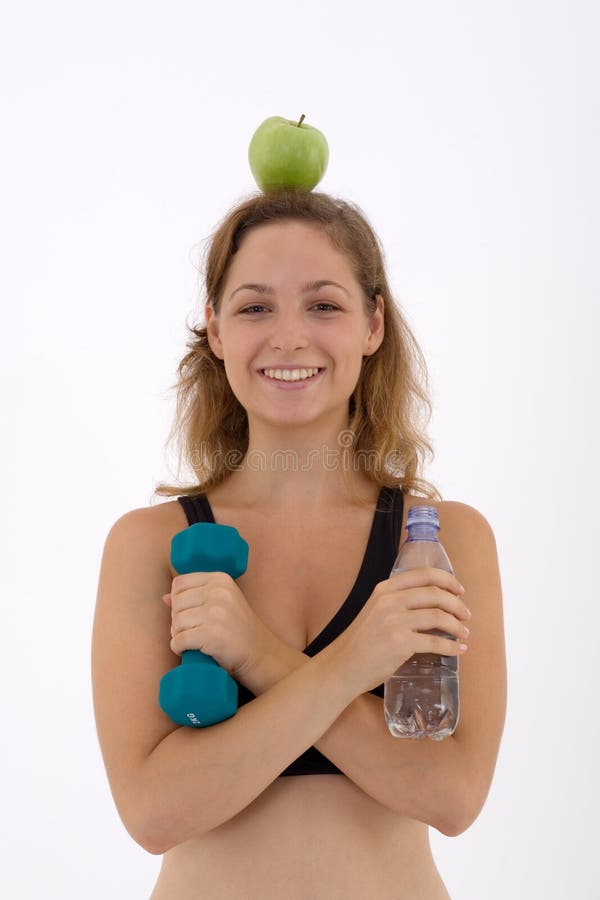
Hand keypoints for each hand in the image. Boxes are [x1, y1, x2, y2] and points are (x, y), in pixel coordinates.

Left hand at [162, 572, 278, 682]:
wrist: (260, 653)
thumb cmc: (238, 629)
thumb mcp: (222, 604)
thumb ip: (195, 597)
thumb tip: (165, 598)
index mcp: (220, 580)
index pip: (179, 584)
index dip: (177, 600)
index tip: (188, 613)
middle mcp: (219, 592)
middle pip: (176, 603)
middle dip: (177, 620)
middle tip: (190, 631)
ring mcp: (216, 613)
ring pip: (176, 622)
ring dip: (177, 635)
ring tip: (190, 641)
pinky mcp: (212, 634)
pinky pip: (179, 640)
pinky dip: (178, 648)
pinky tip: (187, 650)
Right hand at [329, 566, 470, 694]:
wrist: (343, 665)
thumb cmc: (362, 641)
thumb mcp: (375, 610)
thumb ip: (398, 602)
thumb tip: (433, 603)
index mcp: (385, 589)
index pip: (424, 574)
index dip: (447, 580)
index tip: (460, 590)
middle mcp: (390, 601)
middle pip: (435, 594)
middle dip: (457, 604)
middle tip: (466, 615)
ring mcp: (394, 621)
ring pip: (438, 616)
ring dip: (457, 625)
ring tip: (464, 633)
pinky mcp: (400, 643)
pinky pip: (435, 642)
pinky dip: (451, 646)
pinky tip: (458, 650)